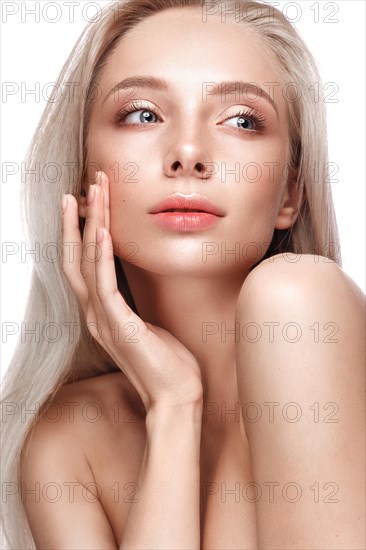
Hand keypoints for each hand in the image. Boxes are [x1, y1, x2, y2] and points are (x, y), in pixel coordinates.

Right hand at [61, 171, 202, 411]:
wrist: (176, 398)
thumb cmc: (168, 363)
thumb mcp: (149, 325)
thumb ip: (136, 305)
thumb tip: (140, 284)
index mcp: (102, 313)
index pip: (83, 266)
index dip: (81, 233)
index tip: (88, 203)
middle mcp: (95, 315)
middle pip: (75, 259)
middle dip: (78, 221)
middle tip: (81, 188)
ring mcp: (103, 321)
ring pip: (85, 264)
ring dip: (89, 226)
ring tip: (91, 194)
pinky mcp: (119, 327)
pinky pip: (104, 285)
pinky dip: (100, 256)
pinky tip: (102, 232)